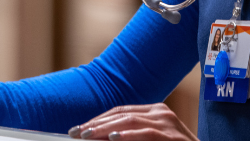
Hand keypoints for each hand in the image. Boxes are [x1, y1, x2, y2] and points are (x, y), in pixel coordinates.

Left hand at [67, 104, 197, 140]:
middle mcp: (161, 113)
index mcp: (155, 112)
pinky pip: (146, 134)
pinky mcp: (173, 136)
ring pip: (130, 121)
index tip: (79, 129)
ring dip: (105, 129)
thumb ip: (130, 138)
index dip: (98, 120)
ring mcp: (168, 123)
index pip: (120, 111)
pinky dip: (127, 137)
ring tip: (87, 136)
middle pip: (122, 114)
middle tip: (76, 132)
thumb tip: (102, 140)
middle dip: (96, 124)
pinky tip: (112, 139)